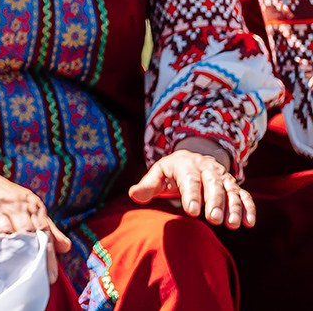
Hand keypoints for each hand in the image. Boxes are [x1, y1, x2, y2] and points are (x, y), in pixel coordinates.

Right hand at [0, 156, 68, 278]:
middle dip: (32, 257)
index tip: (50, 276)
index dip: (48, 256)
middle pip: (28, 235)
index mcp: (31, 205)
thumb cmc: (2, 195)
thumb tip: (66, 247)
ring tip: (16, 274)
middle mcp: (15, 206)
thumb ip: (47, 226)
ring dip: (12, 254)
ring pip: (7, 235)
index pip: (44, 232)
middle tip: (33, 278)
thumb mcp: (27, 204)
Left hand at [127, 139, 254, 227]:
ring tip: (233, 225)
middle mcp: (207, 169)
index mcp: (185, 164)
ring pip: (231, 191)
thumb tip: (134, 195)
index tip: (192, 212)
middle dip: (214, 202)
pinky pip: (244, 196)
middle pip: (213, 184)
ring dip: (234, 207)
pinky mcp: (234, 186)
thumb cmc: (171, 172)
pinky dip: (249, 208)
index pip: (189, 179)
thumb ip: (147, 185)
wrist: (191, 159)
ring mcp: (222, 177)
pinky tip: (249, 223)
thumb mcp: (157, 174)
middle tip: (213, 220)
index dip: (192, 195)